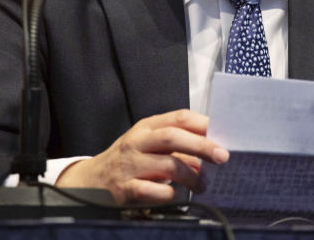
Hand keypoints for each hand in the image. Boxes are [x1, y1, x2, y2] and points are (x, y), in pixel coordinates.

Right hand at [55, 109, 228, 204]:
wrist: (90, 182)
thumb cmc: (128, 161)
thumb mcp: (148, 143)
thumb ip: (176, 143)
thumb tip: (211, 151)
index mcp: (146, 127)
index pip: (178, 117)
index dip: (203, 123)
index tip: (223, 132)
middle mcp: (137, 142)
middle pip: (173, 137)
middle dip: (201, 146)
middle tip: (222, 156)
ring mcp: (129, 165)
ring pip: (167, 165)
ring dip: (191, 175)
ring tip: (202, 185)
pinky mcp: (124, 189)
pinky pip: (153, 190)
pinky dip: (169, 193)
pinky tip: (175, 195)